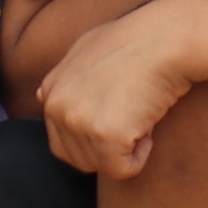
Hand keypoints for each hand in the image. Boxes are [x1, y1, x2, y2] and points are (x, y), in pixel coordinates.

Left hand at [41, 3, 198, 178]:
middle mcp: (57, 107)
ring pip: (101, 165)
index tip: (119, 113)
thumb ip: (62, 75)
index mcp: (52, 90)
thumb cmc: (137, 39)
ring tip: (139, 114)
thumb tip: (40, 95)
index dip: (95, 135)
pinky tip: (148, 126)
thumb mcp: (86, 48)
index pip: (63, 141)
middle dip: (107, 148)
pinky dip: (140, 156)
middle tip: (131, 116)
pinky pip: (123, 169)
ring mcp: (78, 123)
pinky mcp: (104, 137)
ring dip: (125, 149)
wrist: (166, 39)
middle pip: (79, 158)